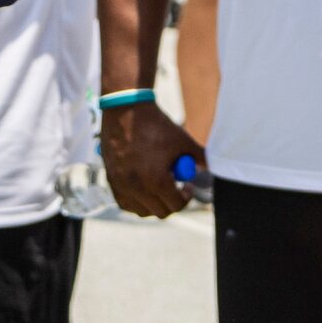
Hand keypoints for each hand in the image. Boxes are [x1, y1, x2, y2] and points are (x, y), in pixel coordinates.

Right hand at [101, 101, 201, 218]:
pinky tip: (144, 187)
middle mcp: (136, 188)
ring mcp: (121, 185)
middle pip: (160, 212)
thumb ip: (200, 158)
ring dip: (154, 204)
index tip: (187, 187)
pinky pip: (125, 203)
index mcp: (156, 180)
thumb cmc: (157, 126)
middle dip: (172, 202)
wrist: (126, 110)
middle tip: (176, 188)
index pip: (176, 205)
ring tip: (159, 187)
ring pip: (141, 211)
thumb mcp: (183, 142)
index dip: (186, 198)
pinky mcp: (111, 180)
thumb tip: (210, 169)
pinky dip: (136, 201)